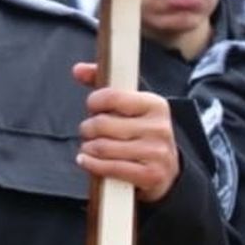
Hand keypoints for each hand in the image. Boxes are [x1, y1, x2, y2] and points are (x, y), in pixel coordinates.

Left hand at [72, 62, 178, 202]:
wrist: (165, 169)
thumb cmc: (140, 132)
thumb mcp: (129, 106)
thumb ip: (102, 84)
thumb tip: (79, 69)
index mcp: (155, 104)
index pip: (111, 97)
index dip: (94, 102)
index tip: (93, 107)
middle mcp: (159, 127)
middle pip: (102, 124)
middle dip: (88, 128)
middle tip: (90, 131)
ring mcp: (156, 152)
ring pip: (102, 147)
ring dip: (88, 148)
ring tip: (91, 146)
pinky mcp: (151, 175)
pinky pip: (109, 168)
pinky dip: (91, 164)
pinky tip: (87, 160)